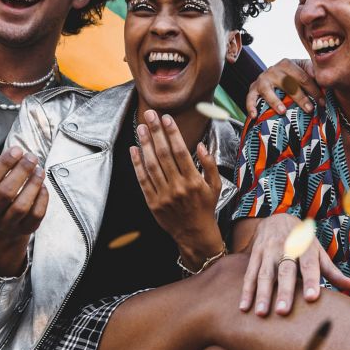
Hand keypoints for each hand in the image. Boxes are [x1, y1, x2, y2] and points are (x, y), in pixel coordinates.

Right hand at [0, 147, 47, 274]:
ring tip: (39, 170)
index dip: (3, 165)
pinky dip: (42, 198)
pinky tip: (42, 186)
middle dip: (21, 171)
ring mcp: (7, 225)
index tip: (17, 150)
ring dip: (33, 184)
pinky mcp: (25, 229)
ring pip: (22, 206)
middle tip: (31, 157)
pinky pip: (36, 214)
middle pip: (5, 193)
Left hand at [130, 110, 225, 267]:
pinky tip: (134, 149)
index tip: (167, 118)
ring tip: (141, 128)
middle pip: (163, 154)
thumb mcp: (215, 186)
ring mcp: (163, 195)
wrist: (194, 234)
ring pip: (151, 165)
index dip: (172, 133)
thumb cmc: (205, 208)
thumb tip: (201, 145)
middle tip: (150, 115)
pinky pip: (142, 180)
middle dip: (156, 132)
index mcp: (194, 181)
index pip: (180, 151)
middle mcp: (178, 187)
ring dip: (145, 144)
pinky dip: (137, 164)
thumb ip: (210, 164)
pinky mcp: (152, 202)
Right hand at [239, 213, 349, 316]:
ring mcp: (268, 252)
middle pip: (285, 271)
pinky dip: (246, 291)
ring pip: (264, 274)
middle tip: (283, 311)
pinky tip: (244, 307)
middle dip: (283, 291)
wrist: (277, 218)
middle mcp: (286, 249)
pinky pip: (249, 274)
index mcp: (305, 248)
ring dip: (262, 294)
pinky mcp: (255, 255)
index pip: (309, 266)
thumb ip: (331, 271)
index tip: (312, 298)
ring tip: (261, 313)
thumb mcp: (317, 251)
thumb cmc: (302, 241)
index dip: (311, 281)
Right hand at [245, 58, 320, 117]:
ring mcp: (262, 79)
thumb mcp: (303, 69)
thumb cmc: (292, 76)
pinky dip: (251, 106)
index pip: (303, 77)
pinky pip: (250, 98)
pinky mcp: (253, 89)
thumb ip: (312, 72)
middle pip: (287, 83)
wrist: (272, 75)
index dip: (314, 90)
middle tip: (309, 109)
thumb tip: (322, 78)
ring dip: (274, 100)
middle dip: (299, 97)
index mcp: (287, 64)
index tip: (322, 102)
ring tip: (283, 111)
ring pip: (267, 89)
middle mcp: (273, 70)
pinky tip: (255, 116)